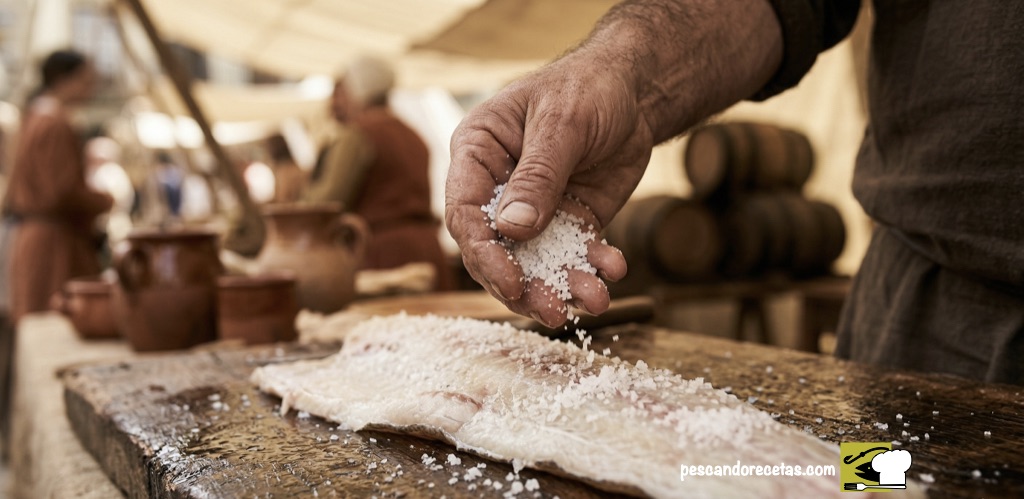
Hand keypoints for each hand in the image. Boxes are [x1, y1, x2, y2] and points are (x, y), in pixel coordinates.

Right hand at [445, 51, 653, 327]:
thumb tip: (512, 229)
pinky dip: (593, 268)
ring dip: (561, 286)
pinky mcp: (568, 222)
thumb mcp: (562, 124)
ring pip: (535, 262)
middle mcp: (497, 188)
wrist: (633, 91)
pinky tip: (613, 269)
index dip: (484, 254)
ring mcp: (532, 209)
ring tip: (593, 302)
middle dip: (523, 286)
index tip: (512, 283)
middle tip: (552, 312)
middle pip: (496, 250)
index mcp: (477, 154)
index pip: (464, 213)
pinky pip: (574, 255)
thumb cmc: (586, 88)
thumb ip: (538, 176)